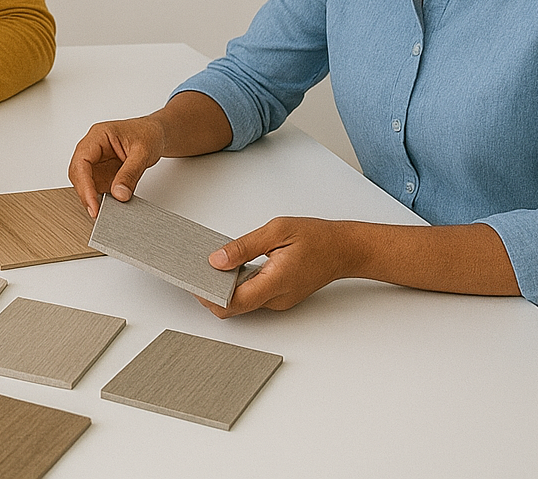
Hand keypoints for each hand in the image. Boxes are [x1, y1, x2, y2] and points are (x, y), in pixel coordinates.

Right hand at [67, 114, 168, 215]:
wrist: (155, 134)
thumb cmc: (148, 133)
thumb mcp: (143, 153)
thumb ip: (130, 174)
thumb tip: (119, 194)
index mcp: (98, 136)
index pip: (82, 161)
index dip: (84, 184)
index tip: (93, 203)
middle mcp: (93, 148)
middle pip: (78, 173)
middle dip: (85, 193)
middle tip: (96, 211)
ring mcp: (96, 160)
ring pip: (84, 181)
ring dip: (91, 196)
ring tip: (104, 209)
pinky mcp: (102, 171)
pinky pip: (95, 186)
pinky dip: (99, 197)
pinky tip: (109, 204)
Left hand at [200, 216, 362, 317]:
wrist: (344, 249)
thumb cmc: (316, 237)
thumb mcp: (277, 231)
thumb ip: (244, 247)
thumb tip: (217, 260)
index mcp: (276, 282)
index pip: (234, 302)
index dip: (209, 296)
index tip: (193, 280)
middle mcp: (277, 298)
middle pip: (234, 307)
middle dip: (211, 294)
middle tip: (195, 270)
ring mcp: (279, 301)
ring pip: (242, 304)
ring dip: (223, 290)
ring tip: (210, 266)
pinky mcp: (280, 297)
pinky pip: (252, 297)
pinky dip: (237, 287)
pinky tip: (231, 269)